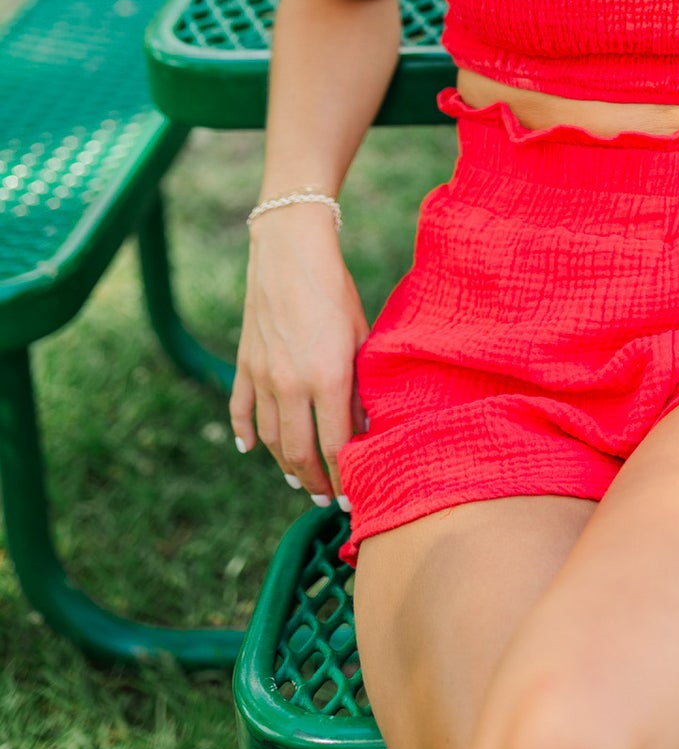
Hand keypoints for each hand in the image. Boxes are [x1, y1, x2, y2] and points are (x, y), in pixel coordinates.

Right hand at [229, 207, 370, 505]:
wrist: (291, 249)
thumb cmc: (336, 289)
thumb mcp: (362, 336)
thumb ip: (363, 385)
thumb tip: (367, 427)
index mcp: (328, 377)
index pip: (335, 445)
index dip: (343, 476)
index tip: (351, 497)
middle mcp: (291, 384)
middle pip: (298, 453)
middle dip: (314, 483)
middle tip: (325, 499)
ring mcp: (263, 375)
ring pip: (270, 438)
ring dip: (284, 464)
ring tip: (299, 479)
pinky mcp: (244, 363)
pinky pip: (241, 410)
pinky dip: (245, 434)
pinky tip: (251, 448)